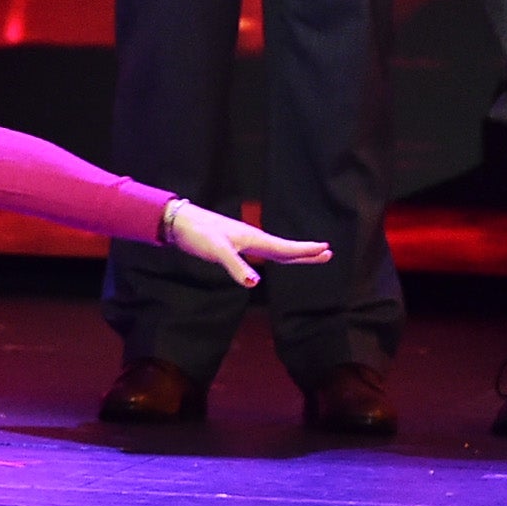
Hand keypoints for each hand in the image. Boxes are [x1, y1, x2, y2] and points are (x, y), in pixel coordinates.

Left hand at [161, 199, 328, 288]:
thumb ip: (235, 266)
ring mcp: (243, 241)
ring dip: (293, 253)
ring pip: (274, 250)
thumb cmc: (198, 233)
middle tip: (327, 253)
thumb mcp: (217, 250)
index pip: (284, 248)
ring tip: (310, 254)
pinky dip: (275, 255)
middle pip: (284, 249)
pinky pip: (262, 252)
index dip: (304, 251)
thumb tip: (253, 284)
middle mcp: (252, 239)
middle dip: (305, 253)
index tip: (326, 249)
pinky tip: (275, 256)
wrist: (179, 222)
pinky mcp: (234, 245)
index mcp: (253, 239)